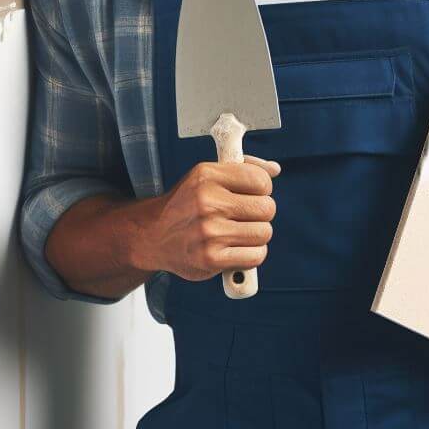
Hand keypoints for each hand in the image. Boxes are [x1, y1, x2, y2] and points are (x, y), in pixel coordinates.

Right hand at [137, 154, 279, 281]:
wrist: (153, 236)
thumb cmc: (187, 204)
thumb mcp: (208, 176)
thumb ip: (243, 168)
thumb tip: (275, 169)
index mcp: (207, 176)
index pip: (261, 180)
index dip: (262, 188)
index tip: (251, 194)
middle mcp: (207, 202)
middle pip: (267, 208)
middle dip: (261, 213)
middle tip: (244, 215)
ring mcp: (209, 232)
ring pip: (264, 233)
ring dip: (257, 234)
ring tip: (239, 232)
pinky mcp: (210, 259)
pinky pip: (256, 256)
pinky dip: (252, 254)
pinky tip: (238, 248)